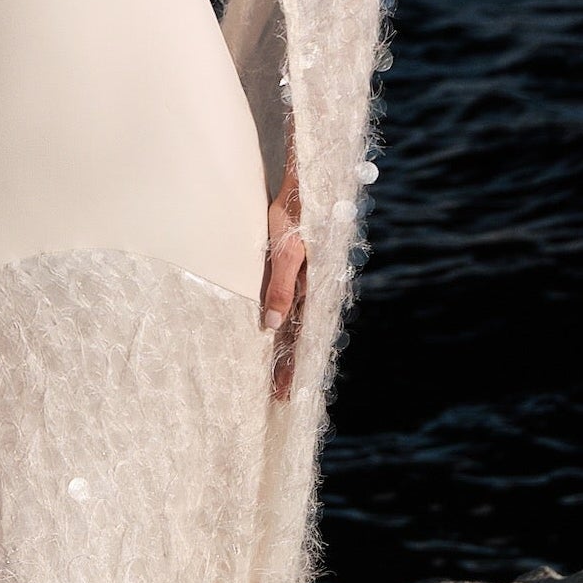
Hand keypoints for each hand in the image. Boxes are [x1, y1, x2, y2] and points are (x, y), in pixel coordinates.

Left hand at [262, 166, 306, 403]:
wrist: (302, 185)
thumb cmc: (292, 216)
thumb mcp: (285, 251)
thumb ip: (279, 287)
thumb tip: (272, 325)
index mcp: (311, 290)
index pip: (299, 337)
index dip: (292, 365)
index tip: (283, 393)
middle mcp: (308, 290)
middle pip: (297, 336)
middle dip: (288, 365)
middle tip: (277, 397)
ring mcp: (301, 282)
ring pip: (294, 325)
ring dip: (286, 350)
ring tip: (277, 377)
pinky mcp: (292, 271)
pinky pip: (289, 307)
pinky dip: (284, 327)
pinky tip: (276, 337)